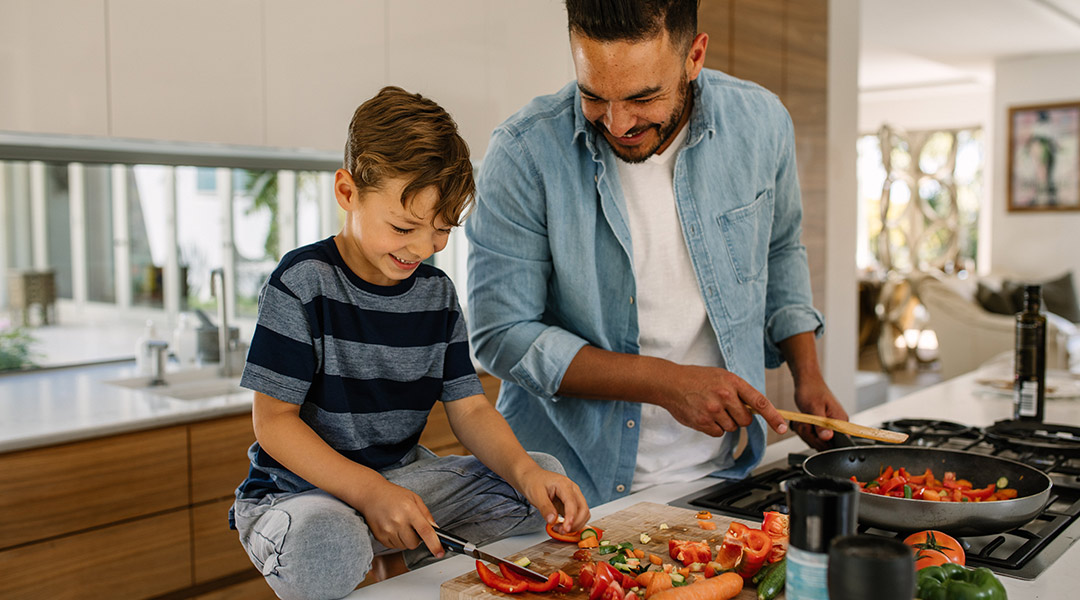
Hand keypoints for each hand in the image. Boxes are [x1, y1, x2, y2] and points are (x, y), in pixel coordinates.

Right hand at [353, 478, 443, 557]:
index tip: (439, 553)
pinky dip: (397, 540)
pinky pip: (394, 546)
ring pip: (404, 546)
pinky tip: (393, 527)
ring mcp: (387, 530)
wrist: (371, 494)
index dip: (434, 544)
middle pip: (414, 543)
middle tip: (412, 527)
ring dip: (406, 540)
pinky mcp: (379, 536)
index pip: (425, 531)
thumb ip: (426, 514)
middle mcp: (398, 521)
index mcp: (409, 510)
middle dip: (417, 539)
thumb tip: (436, 530)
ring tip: (400, 525)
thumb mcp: (414, 498)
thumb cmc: (394, 495)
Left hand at [515, 465, 590, 533]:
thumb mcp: (536, 495)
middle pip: (583, 509)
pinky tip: (561, 526)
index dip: (571, 517)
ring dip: (575, 525)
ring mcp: (573, 497)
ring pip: (583, 514)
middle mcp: (573, 490)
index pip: (572, 503)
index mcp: (564, 484)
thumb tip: (553, 520)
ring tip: (559, 529)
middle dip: (575, 523)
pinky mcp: (571, 504)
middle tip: (561, 531)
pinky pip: (578, 515)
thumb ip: (545, 508)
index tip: (566, 529)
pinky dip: (573, 523)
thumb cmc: (534, 482)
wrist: (532, 478)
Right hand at [654, 364, 788, 436]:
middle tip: (726, 407)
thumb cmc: (697, 378)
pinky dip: (713, 427)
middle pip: (746, 420)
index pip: (760, 402)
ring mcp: (713, 410)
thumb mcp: (722, 376)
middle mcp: (725, 396)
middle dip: (739, 417)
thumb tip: (756, 409)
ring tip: (710, 408)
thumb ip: (739, 391)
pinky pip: (718, 433)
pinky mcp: (703, 422)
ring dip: (724, 422)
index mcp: (733, 382)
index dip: (774, 417)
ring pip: (732, 428)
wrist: (670, 382)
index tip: (783, 428)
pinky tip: (704, 415)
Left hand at [791, 375, 848, 450]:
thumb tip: (828, 437)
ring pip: (816, 442)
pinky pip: (813, 437)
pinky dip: (805, 431)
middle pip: (824, 445)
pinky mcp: (823, 427)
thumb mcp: (814, 408)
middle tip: (805, 422)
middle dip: (810, 435)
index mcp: (841, 422)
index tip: (813, 432)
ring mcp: (830, 428)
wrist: (807, 382)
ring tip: (803, 419)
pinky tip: (803, 422)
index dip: (823, 442)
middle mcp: (838, 426)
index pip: (838, 444)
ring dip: (805, 432)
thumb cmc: (811, 390)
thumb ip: (821, 424)